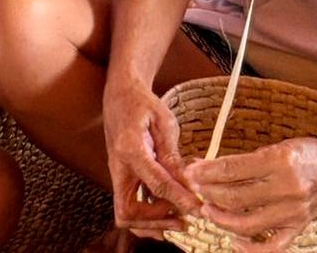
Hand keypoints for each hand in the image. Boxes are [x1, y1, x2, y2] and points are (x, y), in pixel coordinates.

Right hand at [103, 78, 200, 237]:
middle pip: (127, 211)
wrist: (120, 93)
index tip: (198, 209)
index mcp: (129, 148)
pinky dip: (147, 216)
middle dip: (156, 222)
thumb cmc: (142, 103)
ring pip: (125, 213)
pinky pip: (129, 205)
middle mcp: (118, 165)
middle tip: (185, 221)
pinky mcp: (122, 176)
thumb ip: (173, 154)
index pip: (155, 184)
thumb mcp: (163, 121)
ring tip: (179, 221)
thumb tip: (188, 183)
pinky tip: (169, 211)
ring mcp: (117, 173)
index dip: (179, 200)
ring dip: (151, 223)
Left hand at [184, 137, 316, 250]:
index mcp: (279, 160)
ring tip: (207, 210)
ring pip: (247, 223)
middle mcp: (287, 187)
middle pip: (236, 197)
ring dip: (221, 219)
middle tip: (195, 190)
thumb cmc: (302, 154)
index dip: (207, 172)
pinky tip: (233, 240)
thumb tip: (206, 166)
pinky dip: (250, 248)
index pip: (233, 169)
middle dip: (209, 194)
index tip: (191, 172)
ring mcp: (293, 212)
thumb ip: (243, 161)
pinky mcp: (298, 228)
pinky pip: (272, 247)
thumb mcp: (274, 147)